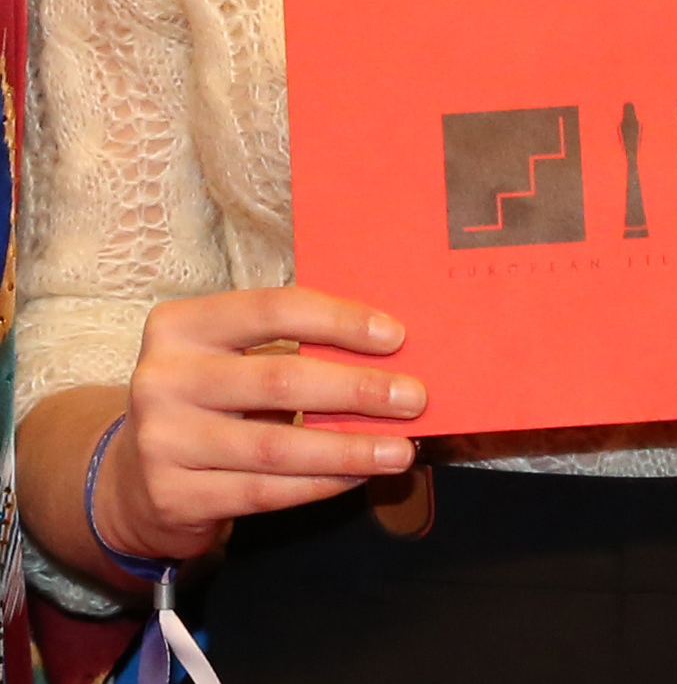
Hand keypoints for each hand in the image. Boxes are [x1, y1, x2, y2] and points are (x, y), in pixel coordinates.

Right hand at [91, 287, 424, 564]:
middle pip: (281, 378)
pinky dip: (320, 484)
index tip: (395, 336)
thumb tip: (383, 348)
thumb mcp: (226, 356)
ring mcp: (164, 441)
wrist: (132, 479)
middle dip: (358, 389)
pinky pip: (265, 491)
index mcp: (181, 324)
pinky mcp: (174, 497)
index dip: (339, 320)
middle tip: (412, 398)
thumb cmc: (206, 399)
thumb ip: (286, 344)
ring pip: (278, 445)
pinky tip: (357, 476)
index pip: (273, 309)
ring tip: (400, 448)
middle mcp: (164, 377)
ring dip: (349, 447)